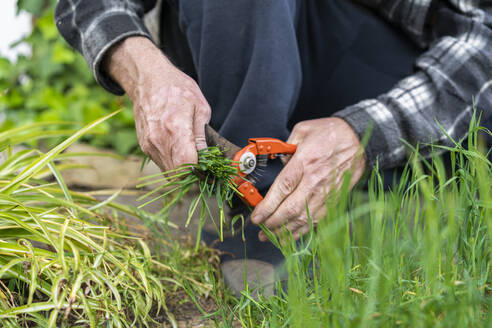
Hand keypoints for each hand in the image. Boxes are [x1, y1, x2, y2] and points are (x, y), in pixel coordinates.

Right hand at [104, 37, 210, 170]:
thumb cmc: (177, 89)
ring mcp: (149, 144)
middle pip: (177, 174)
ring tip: (190, 155)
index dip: (198, 171)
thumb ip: (202, 136)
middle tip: (200, 164)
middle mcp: (159, 140)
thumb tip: (206, 156)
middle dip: (191, 173)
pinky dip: (171, 162)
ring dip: (180, 169)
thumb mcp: (200, 107)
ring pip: (168, 172)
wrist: (148, 79)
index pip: (186, 166)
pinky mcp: (144, 145)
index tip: (206, 166)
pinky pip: (160, 163)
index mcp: (176, 129)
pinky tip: (178, 149)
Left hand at [251, 117, 365, 240]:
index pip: (282, 188)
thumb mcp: (303, 130)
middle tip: (260, 229)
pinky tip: (290, 236)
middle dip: (273, 223)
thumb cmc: (330, 133)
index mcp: (305, 161)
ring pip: (303, 218)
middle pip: (291, 208)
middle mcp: (314, 180)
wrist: (359, 140)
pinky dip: (303, 230)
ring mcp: (325, 192)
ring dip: (285, 231)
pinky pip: (316, 219)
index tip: (256, 217)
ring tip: (270, 237)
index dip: (268, 206)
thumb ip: (286, 147)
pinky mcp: (333, 199)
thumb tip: (278, 162)